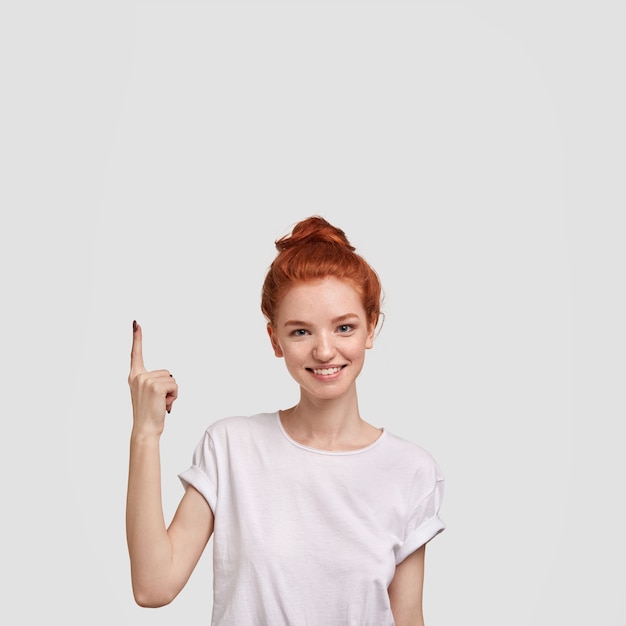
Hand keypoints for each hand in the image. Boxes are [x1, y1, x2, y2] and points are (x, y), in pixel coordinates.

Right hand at [128, 321, 177, 435]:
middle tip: (158, 402)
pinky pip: (174, 386)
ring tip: (160, 404)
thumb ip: (153, 382)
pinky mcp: (155, 386)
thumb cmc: (149, 414)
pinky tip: (164, 405)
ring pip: (172, 380)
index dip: (137, 337)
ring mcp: (146, 380)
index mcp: (135, 376)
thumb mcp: (147, 394)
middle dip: (168, 387)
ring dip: (171, 393)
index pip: (136, 353)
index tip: (136, 323)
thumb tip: (170, 378)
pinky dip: (174, 396)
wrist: (145, 429)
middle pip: (166, 373)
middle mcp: (138, 376)